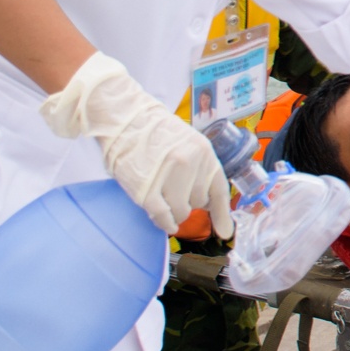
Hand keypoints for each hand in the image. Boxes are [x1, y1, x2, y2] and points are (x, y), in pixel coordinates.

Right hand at [40, 52, 231, 237]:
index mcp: (204, 151)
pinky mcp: (148, 187)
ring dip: (174, 213)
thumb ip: (198, 169)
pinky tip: (161, 218)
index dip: (222, 214)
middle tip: (173, 192)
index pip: (218, 190)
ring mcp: (169, 175)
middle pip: (198, 203)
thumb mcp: (186, 144)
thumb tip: (206, 203)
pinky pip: (163, 216)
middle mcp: (191, 162)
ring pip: (181, 213)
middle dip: (188, 203)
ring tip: (163, 198)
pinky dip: (163, 222)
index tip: (225, 231)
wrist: (124, 119)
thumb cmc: (154, 134)